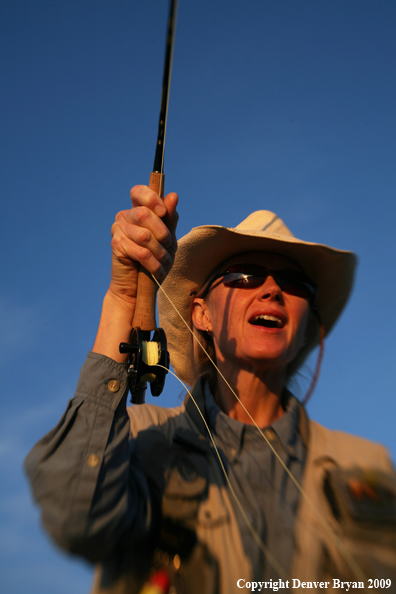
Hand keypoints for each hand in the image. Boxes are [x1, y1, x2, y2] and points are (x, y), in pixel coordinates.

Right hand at [109, 185, 178, 304]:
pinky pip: (141, 252)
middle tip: (168, 246)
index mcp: (138, 210)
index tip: (163, 212)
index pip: (139, 192)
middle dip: (162, 233)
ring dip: (160, 252)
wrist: (139, 287)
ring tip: (164, 262)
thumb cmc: (155, 260)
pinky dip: (153, 264)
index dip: (152, 199)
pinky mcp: (116, 245)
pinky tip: (157, 271)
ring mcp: (118, 229)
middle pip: (145, 213)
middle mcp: (125, 216)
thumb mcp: (168, 239)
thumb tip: (173, 196)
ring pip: (145, 235)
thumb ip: (170, 218)